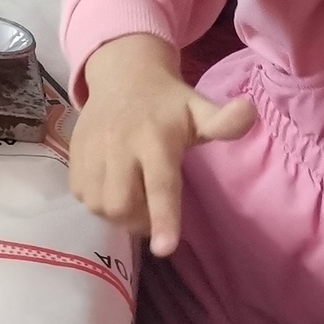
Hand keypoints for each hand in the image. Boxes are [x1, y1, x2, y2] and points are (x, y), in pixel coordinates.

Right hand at [66, 33, 256, 255]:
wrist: (122, 74)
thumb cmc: (169, 102)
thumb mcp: (199, 108)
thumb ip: (223, 121)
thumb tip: (249, 113)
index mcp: (156, 138)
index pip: (160, 185)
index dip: (163, 219)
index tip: (166, 249)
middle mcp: (120, 145)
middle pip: (122, 204)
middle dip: (138, 220)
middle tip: (152, 212)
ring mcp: (92, 150)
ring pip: (99, 204)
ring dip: (117, 213)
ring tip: (132, 198)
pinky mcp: (73, 155)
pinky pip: (81, 194)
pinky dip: (97, 200)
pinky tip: (112, 186)